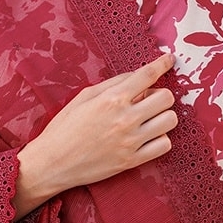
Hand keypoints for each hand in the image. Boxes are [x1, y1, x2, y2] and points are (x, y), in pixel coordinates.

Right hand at [15, 52, 176, 215]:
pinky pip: (164, 145)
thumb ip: (113, 84)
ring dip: (163, 116)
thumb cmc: (65, 127)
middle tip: (149, 99)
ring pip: (170, 121)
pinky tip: (148, 136)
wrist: (53, 162)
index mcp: (112, 99)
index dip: (163, 64)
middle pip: (166, 98)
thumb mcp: (84, 96)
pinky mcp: (132, 161)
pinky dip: (160, 138)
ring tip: (149, 118)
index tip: (169, 60)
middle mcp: (125, 118)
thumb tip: (136, 76)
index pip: (147, 75)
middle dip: (161, 94)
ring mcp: (131, 141)